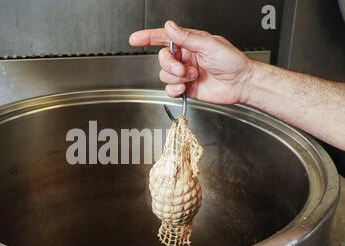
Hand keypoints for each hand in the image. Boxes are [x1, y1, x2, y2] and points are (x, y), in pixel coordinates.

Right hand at [129, 20, 253, 103]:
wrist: (240, 83)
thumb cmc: (232, 61)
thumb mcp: (209, 44)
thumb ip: (187, 37)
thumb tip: (170, 27)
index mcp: (189, 43)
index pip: (164, 38)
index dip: (148, 37)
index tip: (135, 39)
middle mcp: (184, 57)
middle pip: (162, 59)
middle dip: (170, 65)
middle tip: (184, 69)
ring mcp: (184, 73)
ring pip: (164, 75)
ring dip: (176, 78)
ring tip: (192, 77)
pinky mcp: (185, 88)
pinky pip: (169, 89)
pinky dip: (175, 89)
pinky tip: (185, 87)